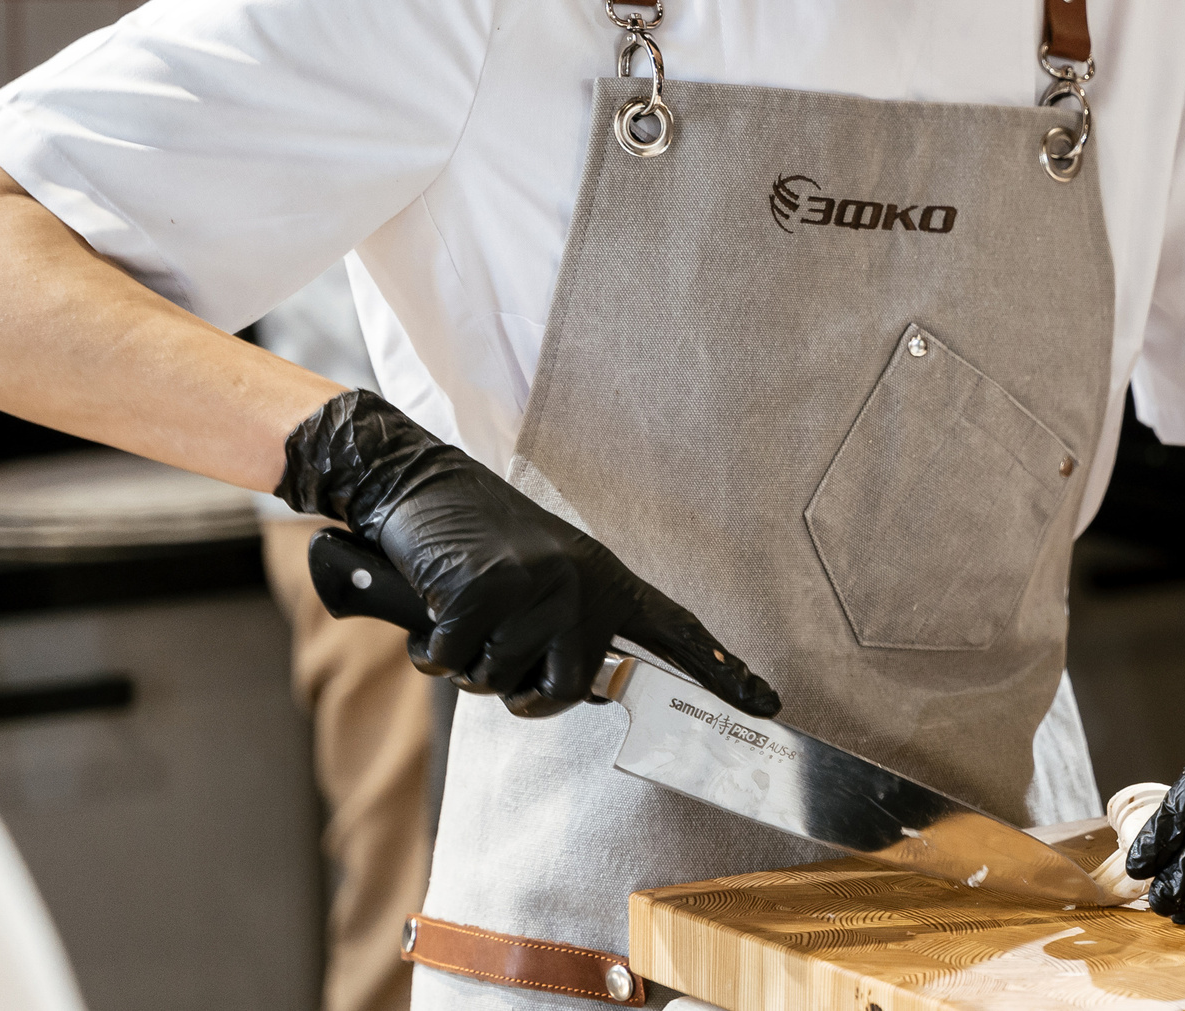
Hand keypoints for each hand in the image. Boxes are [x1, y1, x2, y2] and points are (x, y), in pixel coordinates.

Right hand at [276, 390, 779, 720]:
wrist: (416, 482)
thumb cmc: (474, 541)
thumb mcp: (541, 578)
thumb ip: (571, 629)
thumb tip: (591, 692)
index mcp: (605, 577)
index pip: (676, 629)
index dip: (722, 671)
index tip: (768, 703)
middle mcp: (583, 581)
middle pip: (567, 692)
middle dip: (518, 689)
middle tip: (490, 641)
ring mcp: (537, 585)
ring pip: (500, 684)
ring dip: (467, 662)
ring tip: (461, 608)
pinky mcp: (484, 591)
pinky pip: (452, 666)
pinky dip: (429, 650)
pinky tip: (434, 604)